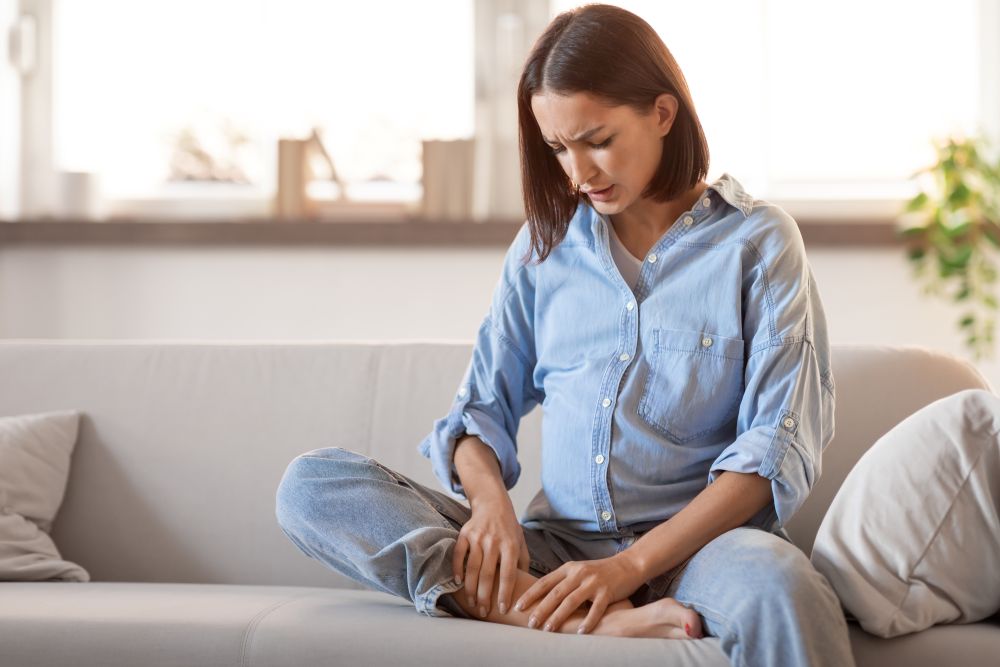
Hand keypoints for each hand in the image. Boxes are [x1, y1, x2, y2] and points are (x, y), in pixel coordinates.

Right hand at [453, 497, 530, 617]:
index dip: (505, 593)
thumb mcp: (521, 543)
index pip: (508, 574)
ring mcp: (478, 537)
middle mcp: (494, 541)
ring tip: (471, 603)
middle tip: (483, 612)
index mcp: (510, 545)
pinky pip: (459, 554)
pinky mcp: (465, 533)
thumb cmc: (509, 528)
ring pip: (472, 568)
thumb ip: (523, 564)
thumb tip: (527, 587)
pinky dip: (457, 569)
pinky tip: (458, 582)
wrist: (493, 504)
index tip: (503, 609)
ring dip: (470, 588)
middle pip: (488, 574)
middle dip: (485, 596)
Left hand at [513, 554, 644, 633]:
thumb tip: (541, 597)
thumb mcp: (578, 571)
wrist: (628, 565)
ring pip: (571, 601)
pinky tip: (579, 632)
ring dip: (558, 616)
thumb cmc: (599, 571)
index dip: (530, 595)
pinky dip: (587, 621)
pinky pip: (595, 609)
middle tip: (529, 623)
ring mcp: (593, 582)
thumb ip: (562, 581)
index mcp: (569, 568)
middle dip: (540, 609)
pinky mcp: (607, 592)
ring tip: (547, 629)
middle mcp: (579, 574)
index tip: (518, 606)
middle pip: (555, 593)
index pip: (545, 582)